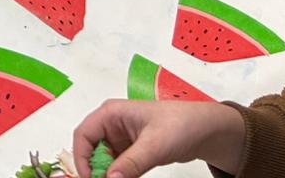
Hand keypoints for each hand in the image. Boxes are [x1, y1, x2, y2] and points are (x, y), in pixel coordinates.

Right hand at [73, 99, 246, 177]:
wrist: (204, 131)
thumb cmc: (179, 125)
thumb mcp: (154, 145)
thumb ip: (131, 163)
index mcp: (111, 113)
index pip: (84, 135)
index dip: (81, 158)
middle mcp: (112, 124)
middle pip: (90, 148)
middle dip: (93, 168)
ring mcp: (120, 138)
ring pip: (102, 160)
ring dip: (106, 173)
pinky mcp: (130, 150)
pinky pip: (116, 166)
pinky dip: (117, 175)